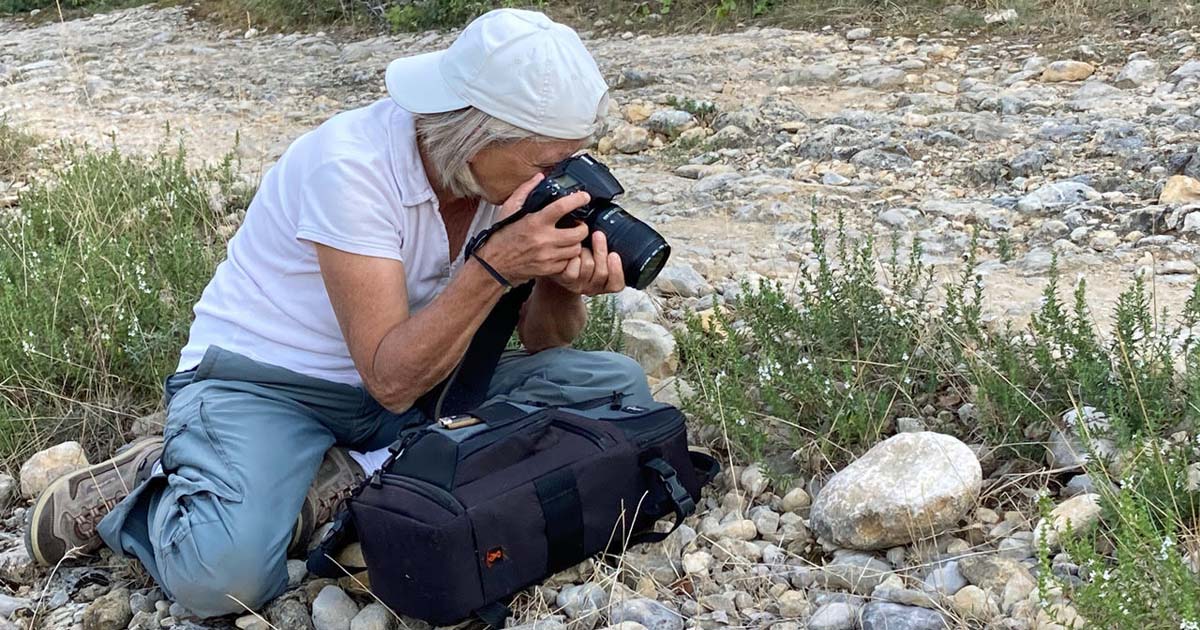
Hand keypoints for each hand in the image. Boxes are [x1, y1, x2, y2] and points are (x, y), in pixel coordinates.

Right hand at [476, 174, 590, 284]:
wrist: (494, 265)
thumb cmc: (501, 238)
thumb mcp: (508, 209)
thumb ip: (525, 191)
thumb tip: (539, 178)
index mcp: (535, 222)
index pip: (563, 207)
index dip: (578, 200)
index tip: (584, 197)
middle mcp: (544, 239)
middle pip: (579, 232)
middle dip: (583, 227)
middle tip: (579, 224)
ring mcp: (548, 256)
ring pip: (576, 248)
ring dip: (576, 242)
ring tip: (570, 238)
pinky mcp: (548, 269)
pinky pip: (568, 262)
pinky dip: (568, 257)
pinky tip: (562, 251)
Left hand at [547, 231, 624, 295]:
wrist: (558, 262)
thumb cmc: (581, 256)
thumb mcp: (597, 255)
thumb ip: (607, 250)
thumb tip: (610, 236)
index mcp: (605, 284)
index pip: (616, 284)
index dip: (616, 270)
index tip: (614, 254)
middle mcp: (593, 288)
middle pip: (602, 272)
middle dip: (601, 251)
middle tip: (598, 234)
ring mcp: (579, 285)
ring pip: (588, 267)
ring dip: (585, 252)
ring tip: (581, 244)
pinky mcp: (566, 280)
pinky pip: (573, 269)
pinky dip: (573, 257)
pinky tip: (571, 250)